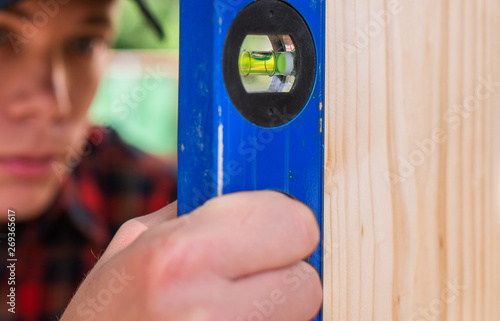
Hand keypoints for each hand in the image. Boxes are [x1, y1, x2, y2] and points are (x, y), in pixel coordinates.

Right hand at [61, 191, 321, 320]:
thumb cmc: (106, 312)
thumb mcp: (134, 243)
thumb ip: (196, 213)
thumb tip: (248, 198)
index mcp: (182, 256)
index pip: (292, 225)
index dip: (285, 223)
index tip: (273, 227)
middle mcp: (208, 310)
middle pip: (307, 280)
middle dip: (287, 270)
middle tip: (256, 272)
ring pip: (301, 315)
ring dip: (280, 305)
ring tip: (237, 305)